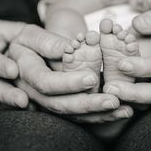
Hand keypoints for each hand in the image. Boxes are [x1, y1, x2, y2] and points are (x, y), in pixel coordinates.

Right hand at [0, 19, 28, 109]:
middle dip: (8, 95)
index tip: (13, 70)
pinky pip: (3, 110)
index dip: (0, 67)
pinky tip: (34, 110)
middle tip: (23, 99)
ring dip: (15, 106)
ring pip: (0, 103)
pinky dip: (17, 112)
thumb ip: (18, 32)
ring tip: (31, 108)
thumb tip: (46, 36)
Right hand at [8, 24, 132, 122]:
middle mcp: (35, 94)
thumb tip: (66, 49)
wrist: (31, 54)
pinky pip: (81, 115)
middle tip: (113, 101)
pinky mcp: (63, 107)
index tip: (91, 79)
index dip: (68, 83)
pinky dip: (102, 115)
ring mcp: (49, 104)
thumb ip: (47, 42)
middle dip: (88, 104)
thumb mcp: (33, 35)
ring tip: (124, 110)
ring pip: (73, 115)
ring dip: (99, 114)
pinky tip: (122, 112)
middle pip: (61, 105)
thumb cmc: (31, 41)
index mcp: (26, 74)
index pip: (46, 83)